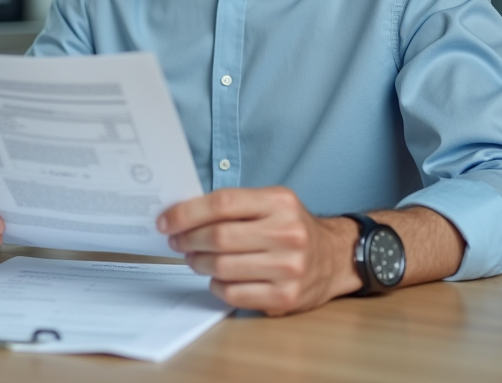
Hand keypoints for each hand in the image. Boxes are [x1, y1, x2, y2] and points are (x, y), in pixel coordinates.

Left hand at [158, 187, 360, 315]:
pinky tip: (219, 278)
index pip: (222, 203)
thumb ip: (233, 206)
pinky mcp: (286, 298)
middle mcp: (288, 234)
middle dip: (188, 240)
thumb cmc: (292, 228)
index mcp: (280, 203)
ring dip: (200, 263)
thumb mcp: (271, 203)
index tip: (166, 221)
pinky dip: (217, 286)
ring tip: (196, 259)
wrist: (335, 258)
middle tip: (177, 242)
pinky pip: (234, 294)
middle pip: (219, 237)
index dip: (187, 213)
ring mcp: (289, 268)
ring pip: (222, 268)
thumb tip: (181, 215)